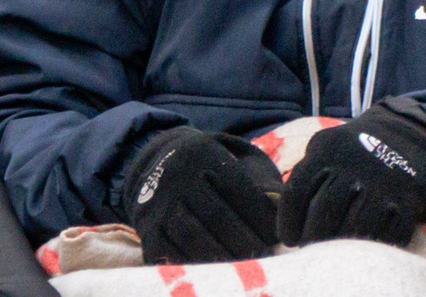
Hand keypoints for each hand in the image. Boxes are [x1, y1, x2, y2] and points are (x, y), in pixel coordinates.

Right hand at [121, 127, 283, 263]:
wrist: (158, 164)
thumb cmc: (210, 168)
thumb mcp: (231, 160)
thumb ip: (258, 183)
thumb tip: (279, 214)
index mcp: (203, 153)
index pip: (238, 189)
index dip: (260, 217)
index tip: (277, 237)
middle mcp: (176, 174)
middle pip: (216, 215)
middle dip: (244, 241)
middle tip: (264, 257)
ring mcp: (157, 201)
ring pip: (191, 235)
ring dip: (221, 256)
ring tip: (242, 267)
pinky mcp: (145, 227)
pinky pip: (167, 252)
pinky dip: (192, 264)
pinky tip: (211, 271)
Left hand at [279, 102, 425, 248]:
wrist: (409, 136)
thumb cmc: (356, 149)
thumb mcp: (328, 145)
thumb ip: (307, 171)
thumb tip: (287, 212)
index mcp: (329, 151)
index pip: (297, 191)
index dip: (288, 222)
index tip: (289, 239)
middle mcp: (355, 165)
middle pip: (323, 211)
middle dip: (312, 237)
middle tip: (310, 248)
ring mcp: (383, 183)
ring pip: (353, 227)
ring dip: (339, 246)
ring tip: (333, 252)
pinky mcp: (407, 200)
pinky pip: (386, 234)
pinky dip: (373, 246)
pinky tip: (363, 247)